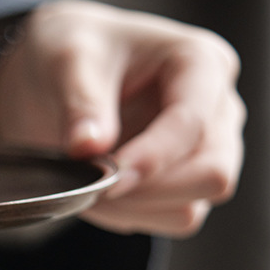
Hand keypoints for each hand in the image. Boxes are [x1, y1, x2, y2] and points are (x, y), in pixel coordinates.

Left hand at [0, 0, 245, 236]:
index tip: (105, 177)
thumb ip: (81, 102)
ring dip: (135, 207)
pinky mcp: (182, 182)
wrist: (52, 74)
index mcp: (200, 62)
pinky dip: (131, 216)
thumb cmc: (72, 50)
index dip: (151, 159)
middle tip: (92, 185)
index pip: (193, 124)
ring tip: (87, 185)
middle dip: (148, 189)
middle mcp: (216, 108)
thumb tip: (89, 147)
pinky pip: (170, 218)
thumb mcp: (67, 59)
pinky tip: (97, 194)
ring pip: (191, 206)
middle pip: (212, 174)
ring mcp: (205, 150)